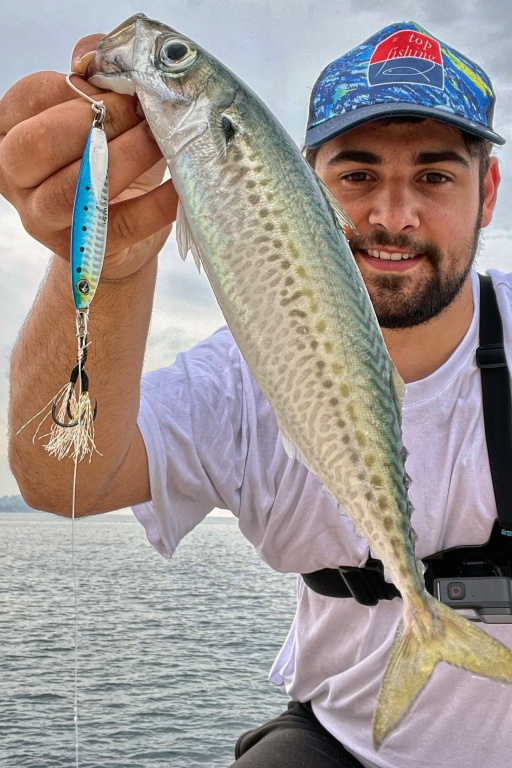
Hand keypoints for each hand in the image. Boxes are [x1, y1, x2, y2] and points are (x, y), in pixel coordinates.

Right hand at [0, 34, 177, 278]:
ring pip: (77, 187)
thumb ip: (94, 78)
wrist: (121, 234)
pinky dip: (157, 203)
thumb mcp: (95, 116)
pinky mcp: (86, 249)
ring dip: (127, 157)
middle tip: (141, 112)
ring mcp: (45, 219)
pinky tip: (178, 185)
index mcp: (8, 133)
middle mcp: (15, 178)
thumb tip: (98, 54)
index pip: (30, 99)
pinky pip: (123, 224)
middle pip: (38, 145)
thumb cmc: (105, 161)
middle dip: (97, 121)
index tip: (121, 85)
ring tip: (160, 140)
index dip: (79, 87)